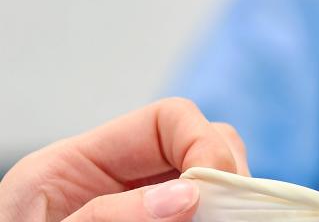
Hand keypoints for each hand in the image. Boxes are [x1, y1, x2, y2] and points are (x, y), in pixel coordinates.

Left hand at [0, 98, 248, 221]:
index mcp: (71, 165)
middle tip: (232, 214)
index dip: (204, 143)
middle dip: (223, 174)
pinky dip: (214, 220)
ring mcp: (136, 211)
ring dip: (225, 204)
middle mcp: (111, 182)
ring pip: (208, 185)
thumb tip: (186, 195)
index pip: (166, 120)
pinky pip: (197, 217)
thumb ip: (109, 215)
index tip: (219, 187)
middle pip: (198, 145)